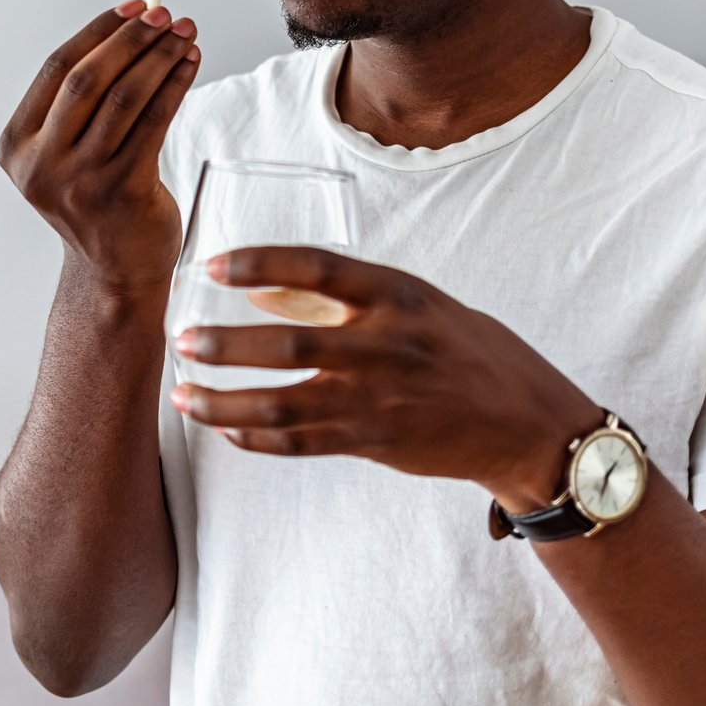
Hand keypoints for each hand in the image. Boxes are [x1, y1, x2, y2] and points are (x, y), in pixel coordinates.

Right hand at [0, 0, 200, 296]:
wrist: (115, 272)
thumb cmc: (96, 199)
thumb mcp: (69, 151)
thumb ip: (86, 98)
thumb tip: (135, 22)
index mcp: (16, 146)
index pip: (56, 69)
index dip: (97, 31)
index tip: (134, 5)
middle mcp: (40, 165)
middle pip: (88, 79)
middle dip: (131, 38)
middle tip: (166, 14)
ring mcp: (79, 182)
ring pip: (124, 98)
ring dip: (160, 58)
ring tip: (186, 35)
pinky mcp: (121, 193)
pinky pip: (153, 123)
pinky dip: (175, 86)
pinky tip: (190, 65)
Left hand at [169, 245, 599, 508]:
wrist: (523, 422)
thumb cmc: (465, 349)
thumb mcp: (416, 303)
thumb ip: (343, 296)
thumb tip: (261, 291)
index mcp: (397, 295)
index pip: (318, 267)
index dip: (261, 263)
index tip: (214, 266)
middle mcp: (385, 345)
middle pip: (287, 343)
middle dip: (224, 344)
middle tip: (182, 339)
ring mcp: (378, 399)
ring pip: (282, 403)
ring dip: (224, 401)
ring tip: (183, 395)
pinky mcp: (373, 442)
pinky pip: (300, 443)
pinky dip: (256, 436)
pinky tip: (225, 428)